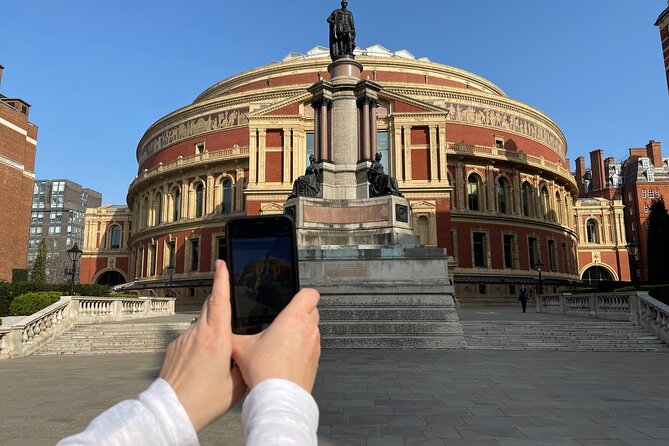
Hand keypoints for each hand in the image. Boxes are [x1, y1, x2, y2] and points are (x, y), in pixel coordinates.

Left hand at [160, 260, 245, 431]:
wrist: (171, 412)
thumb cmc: (203, 401)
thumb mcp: (236, 383)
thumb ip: (244, 362)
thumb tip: (249, 352)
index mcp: (215, 339)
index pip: (219, 300)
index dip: (222, 279)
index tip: (221, 263)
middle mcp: (197, 334)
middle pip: (210, 306)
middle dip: (220, 298)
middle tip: (232, 299)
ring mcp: (183, 340)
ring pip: (201, 322)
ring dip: (212, 326)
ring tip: (221, 348)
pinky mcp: (174, 348)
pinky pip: (191, 337)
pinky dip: (201, 341)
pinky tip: (205, 361)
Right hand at [232, 288, 320, 392]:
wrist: (278, 397)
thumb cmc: (265, 372)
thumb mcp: (242, 348)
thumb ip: (233, 334)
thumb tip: (222, 329)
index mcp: (293, 319)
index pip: (310, 293)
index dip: (302, 293)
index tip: (292, 298)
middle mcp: (308, 329)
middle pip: (312, 309)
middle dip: (300, 311)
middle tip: (284, 320)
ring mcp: (314, 346)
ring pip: (313, 329)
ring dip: (302, 330)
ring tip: (283, 340)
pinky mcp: (315, 360)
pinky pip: (312, 347)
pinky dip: (303, 348)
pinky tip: (287, 356)